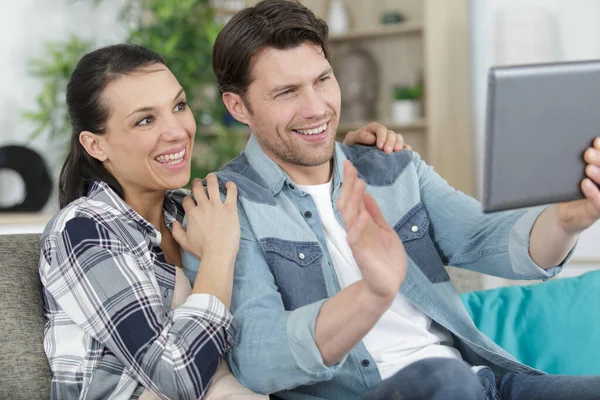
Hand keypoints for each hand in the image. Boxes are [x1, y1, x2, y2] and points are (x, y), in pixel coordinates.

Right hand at [172, 174, 239, 260]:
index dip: (188, 199)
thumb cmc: (202, 250)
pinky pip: (231, 192)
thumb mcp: (184, 242)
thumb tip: (174, 222)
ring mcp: (217, 206)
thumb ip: (176, 231)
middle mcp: (203, 206)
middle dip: (197, 183)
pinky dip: (231, 186)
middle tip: (199, 182)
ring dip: (212, 178)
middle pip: (198, 188)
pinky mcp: (230, 208)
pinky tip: (229, 184)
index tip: (191, 200)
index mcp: (192, 214)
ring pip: (213, 185)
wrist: (218, 253)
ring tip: (212, 176)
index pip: (187, 200)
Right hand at [336, 160, 407, 299]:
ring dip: (354, 200)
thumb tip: (367, 194)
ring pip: (350, 218)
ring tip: (359, 183)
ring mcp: (358, 242)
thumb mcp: (383, 230)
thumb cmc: (385, 258)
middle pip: (348, 203)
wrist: (387, 285)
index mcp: (362, 223)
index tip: (349, 164)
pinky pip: (356, 239)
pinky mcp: (362, 255)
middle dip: (348, 185)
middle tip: (349, 167)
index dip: (351, 181)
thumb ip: (374, 213)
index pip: (353, 198)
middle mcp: (357, 230)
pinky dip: (358, 227)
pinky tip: (362, 215)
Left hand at [342, 122, 410, 152]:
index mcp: (372, 129)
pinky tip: (407, 152)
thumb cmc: (351, 147)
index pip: (380, 129)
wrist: (353, 159)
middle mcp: (382, 134)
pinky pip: (403, 147)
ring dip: (399, 144)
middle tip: (387, 152)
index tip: (379, 147)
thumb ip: (359, 136)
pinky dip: (406, 148)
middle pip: (391, 133)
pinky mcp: (393, 150)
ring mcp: (389, 141)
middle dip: (390, 142)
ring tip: (397, 152)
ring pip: (398, 138)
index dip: (381, 136)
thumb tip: (372, 138)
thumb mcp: (351, 139)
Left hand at [557, 138, 599, 232]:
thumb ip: (577, 162)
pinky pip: (599, 202)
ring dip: (599, 175)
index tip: (596, 141)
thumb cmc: (570, 189)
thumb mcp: (572, 174)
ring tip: (588, 168)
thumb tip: (575, 143)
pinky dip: (593, 192)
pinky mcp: (598, 210)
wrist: (564, 214)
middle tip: (589, 153)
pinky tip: (584, 184)